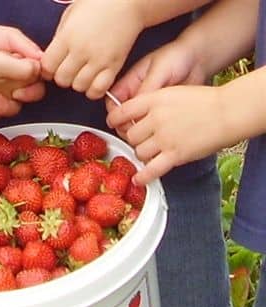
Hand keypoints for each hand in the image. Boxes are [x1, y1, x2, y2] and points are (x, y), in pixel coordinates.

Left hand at [41, 0, 143, 98]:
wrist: (128, 1)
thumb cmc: (98, 4)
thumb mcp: (70, 15)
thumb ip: (60, 38)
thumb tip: (53, 59)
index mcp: (67, 36)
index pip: (47, 66)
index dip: (48, 69)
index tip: (53, 66)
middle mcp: (81, 50)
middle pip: (62, 80)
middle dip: (63, 76)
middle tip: (69, 68)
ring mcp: (98, 60)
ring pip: (79, 87)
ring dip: (78, 83)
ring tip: (83, 72)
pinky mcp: (113, 66)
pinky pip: (97, 90)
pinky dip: (94, 89)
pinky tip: (94, 80)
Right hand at [105, 39, 206, 138]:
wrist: (200, 60)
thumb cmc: (177, 56)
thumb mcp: (159, 70)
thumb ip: (145, 90)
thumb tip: (135, 109)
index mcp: (129, 83)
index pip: (112, 103)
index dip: (115, 114)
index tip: (122, 121)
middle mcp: (135, 97)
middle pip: (121, 119)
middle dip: (126, 127)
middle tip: (138, 129)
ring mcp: (146, 108)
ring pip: (134, 126)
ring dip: (139, 131)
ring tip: (149, 130)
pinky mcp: (158, 115)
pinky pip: (150, 128)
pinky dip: (152, 132)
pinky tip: (159, 130)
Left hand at [107, 85, 230, 184]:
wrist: (227, 112)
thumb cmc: (204, 101)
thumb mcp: (172, 93)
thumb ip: (152, 103)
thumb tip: (134, 115)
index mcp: (154, 100)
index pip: (122, 111)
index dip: (115, 120)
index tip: (114, 124)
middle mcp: (156, 119)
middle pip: (130, 135)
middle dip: (134, 139)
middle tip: (143, 140)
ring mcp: (164, 138)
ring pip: (138, 152)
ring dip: (142, 154)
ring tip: (152, 153)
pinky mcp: (174, 155)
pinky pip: (151, 169)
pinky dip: (143, 176)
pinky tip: (138, 179)